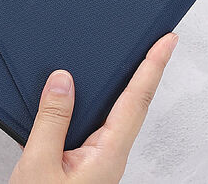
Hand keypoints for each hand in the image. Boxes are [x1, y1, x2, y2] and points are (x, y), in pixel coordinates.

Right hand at [10, 33, 177, 183]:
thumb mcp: (38, 165)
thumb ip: (52, 120)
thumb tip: (63, 79)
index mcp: (107, 155)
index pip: (136, 100)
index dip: (153, 66)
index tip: (168, 41)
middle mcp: (108, 157)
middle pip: (131, 104)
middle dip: (143, 70)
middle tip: (154, 42)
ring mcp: (96, 163)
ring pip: (109, 115)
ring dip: (116, 87)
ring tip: (120, 61)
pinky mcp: (82, 166)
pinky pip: (90, 125)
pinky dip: (88, 104)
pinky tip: (78, 96)